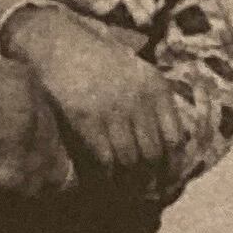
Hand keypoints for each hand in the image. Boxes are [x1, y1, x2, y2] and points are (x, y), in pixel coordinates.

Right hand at [0, 5, 183, 182]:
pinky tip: (104, 180)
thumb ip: (153, 101)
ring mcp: (112, 109)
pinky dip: (106, 176)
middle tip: (146, 192)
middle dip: (152, 179)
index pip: (176, 138)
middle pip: (154, 154)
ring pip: (130, 161)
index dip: (174, 167)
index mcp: (156, 87)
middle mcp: (139, 98)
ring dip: (129, 182)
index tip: (169, 182)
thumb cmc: (96, 58)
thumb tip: (168, 145)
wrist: (56, 40)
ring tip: (126, 191)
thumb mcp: (135, 71)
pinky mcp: (85, 118)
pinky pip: (104, 159)